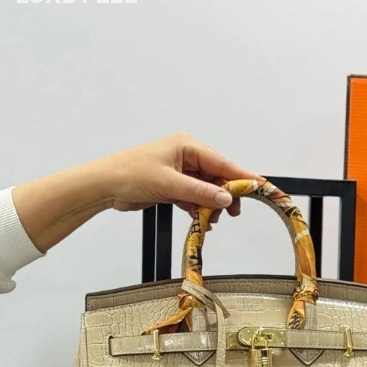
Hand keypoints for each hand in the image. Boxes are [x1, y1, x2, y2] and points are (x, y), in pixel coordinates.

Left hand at [13, 133, 263, 252]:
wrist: (104, 185)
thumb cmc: (130, 174)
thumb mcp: (170, 184)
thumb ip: (200, 193)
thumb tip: (226, 198)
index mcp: (187, 146)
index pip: (222, 162)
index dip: (242, 176)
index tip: (261, 187)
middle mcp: (186, 155)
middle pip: (217, 176)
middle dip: (225, 195)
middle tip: (234, 214)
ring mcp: (179, 171)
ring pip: (206, 189)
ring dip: (211, 205)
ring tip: (214, 220)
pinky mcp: (172, 185)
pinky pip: (194, 196)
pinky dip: (199, 208)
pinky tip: (202, 220)